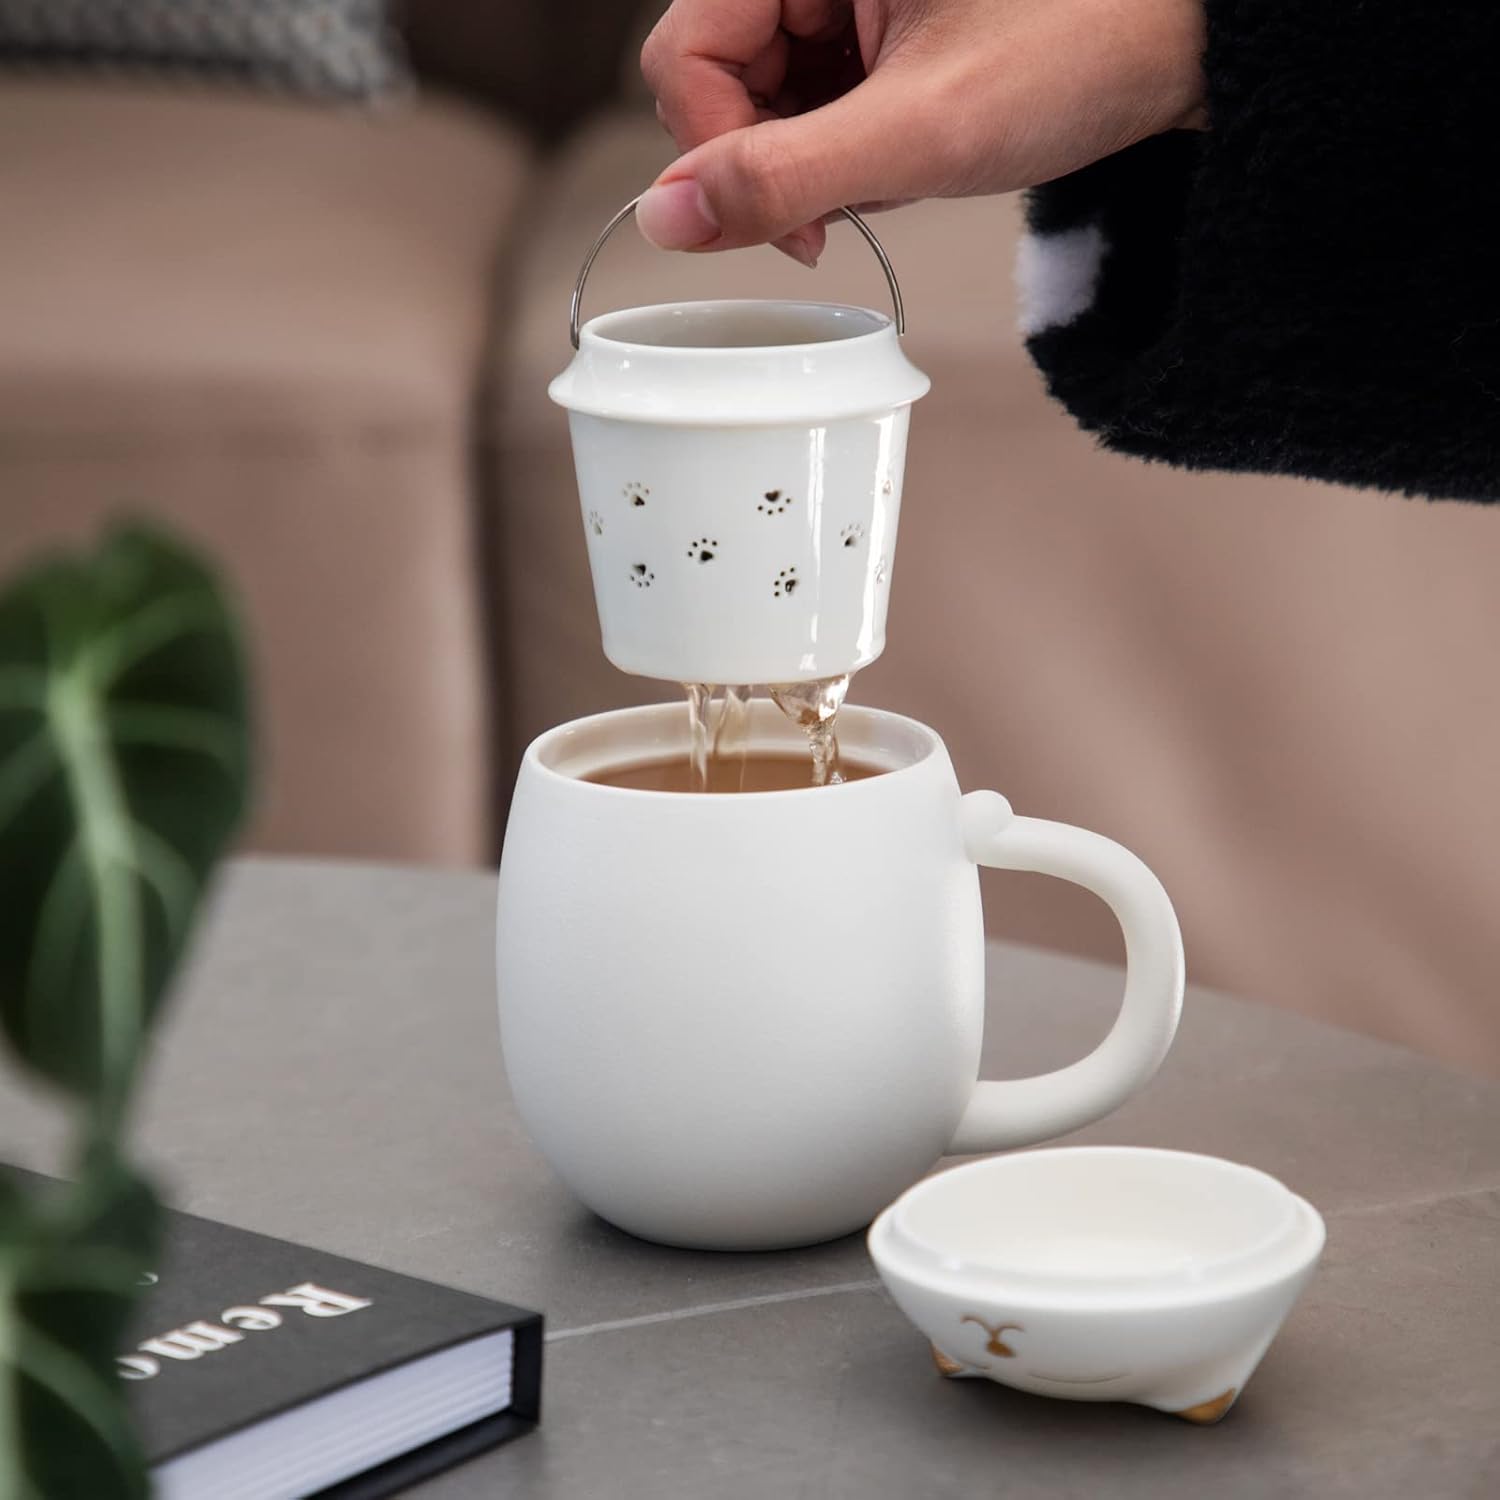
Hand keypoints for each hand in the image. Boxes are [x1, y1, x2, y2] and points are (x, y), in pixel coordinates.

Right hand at [639, 0, 1205, 264]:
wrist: (1182, 37)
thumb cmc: (1083, 45)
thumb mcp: (922, 133)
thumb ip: (781, 178)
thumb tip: (666, 219)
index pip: (682, 53)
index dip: (715, 154)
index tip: (794, 222)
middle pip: (712, 77)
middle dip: (773, 159)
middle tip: (847, 203)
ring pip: (758, 97)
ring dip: (813, 161)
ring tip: (899, 163)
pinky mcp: (866, 21)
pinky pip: (809, 98)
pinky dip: (846, 149)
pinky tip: (905, 149)